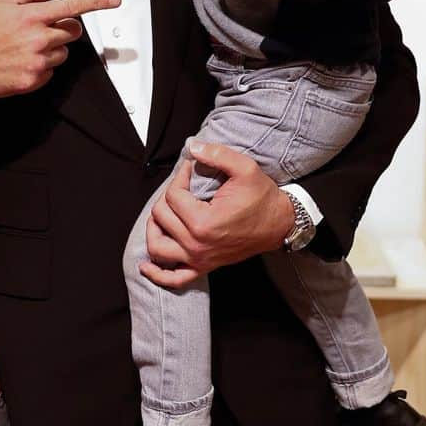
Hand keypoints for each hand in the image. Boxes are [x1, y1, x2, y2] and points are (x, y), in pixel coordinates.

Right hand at [0, 0, 120, 97]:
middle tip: (40, 28)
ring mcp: (36, 61)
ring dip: (51, 49)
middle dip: (62, 28)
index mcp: (31, 15)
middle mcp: (37, 38)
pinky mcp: (32, 80)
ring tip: (24, 47)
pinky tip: (20, 61)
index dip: (97, 1)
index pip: (72, 6)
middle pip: (72, 32)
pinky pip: (50, 71)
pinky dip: (41, 66)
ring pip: (63, 53)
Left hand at [140, 140, 295, 288]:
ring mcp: (198, 259)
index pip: (172, 196)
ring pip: (157, 246)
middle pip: (161, 217)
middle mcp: (197, 244)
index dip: (179, 177)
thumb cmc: (263, 198)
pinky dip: (157, 274)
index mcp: (204, 222)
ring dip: (153, 229)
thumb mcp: (245, 168)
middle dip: (167, 196)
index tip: (189, 169)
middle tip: (182, 186)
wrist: (279, 224)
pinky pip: (173, 278)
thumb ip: (216, 154)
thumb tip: (191, 147)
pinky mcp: (203, 267)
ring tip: (163, 213)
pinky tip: (146, 265)